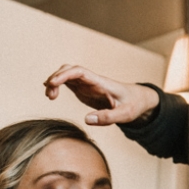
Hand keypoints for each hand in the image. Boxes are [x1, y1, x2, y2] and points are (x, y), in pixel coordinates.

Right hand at [44, 64, 159, 125]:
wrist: (138, 99)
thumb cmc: (133, 105)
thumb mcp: (125, 114)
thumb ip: (108, 117)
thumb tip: (87, 119)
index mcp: (101, 83)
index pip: (80, 72)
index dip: (65, 75)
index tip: (52, 82)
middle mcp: (92, 80)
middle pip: (69, 69)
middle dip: (56, 78)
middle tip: (49, 95)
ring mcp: (87, 84)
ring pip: (67, 75)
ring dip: (55, 82)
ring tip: (50, 97)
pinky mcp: (84, 89)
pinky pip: (68, 82)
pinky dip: (57, 85)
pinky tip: (52, 94)